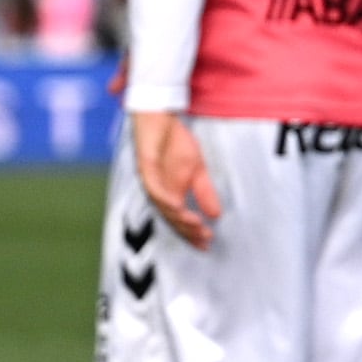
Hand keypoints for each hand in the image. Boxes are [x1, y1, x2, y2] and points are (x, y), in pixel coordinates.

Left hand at [131, 109, 222, 251]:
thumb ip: (204, 192)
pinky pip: (154, 189)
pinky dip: (165, 200)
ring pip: (163, 208)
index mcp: (169, 194)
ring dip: (179, 218)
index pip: (180, 220)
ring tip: (196, 225)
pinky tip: (178, 207)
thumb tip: (216, 215)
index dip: (192, 233)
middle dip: (187, 230)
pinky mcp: (145, 169)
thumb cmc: (174, 143)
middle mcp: (158, 193)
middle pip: (171, 219)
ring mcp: (150, 182)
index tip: (208, 243)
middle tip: (204, 238)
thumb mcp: (197, 170)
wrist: (159, 118)